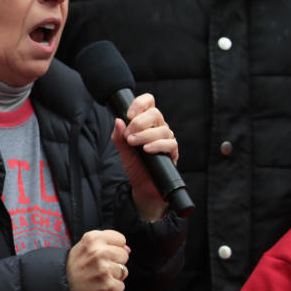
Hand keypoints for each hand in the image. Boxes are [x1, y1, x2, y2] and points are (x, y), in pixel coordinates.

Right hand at [66, 229, 129, 290]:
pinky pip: (121, 286)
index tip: (102, 255)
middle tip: (98, 268)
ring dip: (113, 276)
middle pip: (124, 255)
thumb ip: (105, 243)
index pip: (120, 240)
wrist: (60, 288)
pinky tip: (99, 287)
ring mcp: (104, 270)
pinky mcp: (108, 287)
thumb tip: (127, 249)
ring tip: (98, 278)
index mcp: (93, 239)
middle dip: (114, 262)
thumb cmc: (73, 267)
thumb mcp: (84, 247)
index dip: (113, 248)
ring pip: (124, 271)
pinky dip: (112, 289)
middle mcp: (100, 252)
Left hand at [111, 93, 177, 220]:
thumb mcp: (123, 150)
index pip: (148, 103)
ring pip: (162, 129)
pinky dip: (157, 145)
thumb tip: (117, 120)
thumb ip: (119, 137)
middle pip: (155, 113)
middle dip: (139, 123)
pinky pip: (170, 144)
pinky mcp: (172, 153)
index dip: (140, 103)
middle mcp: (159, 128)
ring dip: (145, 135)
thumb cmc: (135, 166)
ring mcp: (167, 139)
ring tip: (133, 143)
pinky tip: (147, 149)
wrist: (143, 187)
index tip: (129, 114)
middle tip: (128, 136)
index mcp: (147, 123)